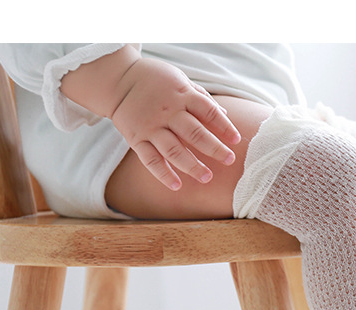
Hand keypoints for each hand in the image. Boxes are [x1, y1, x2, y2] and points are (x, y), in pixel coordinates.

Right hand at [109, 57, 240, 190]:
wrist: (117, 78)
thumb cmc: (156, 80)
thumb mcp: (180, 80)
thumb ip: (201, 98)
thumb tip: (225, 114)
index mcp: (182, 95)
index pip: (208, 111)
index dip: (224, 126)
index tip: (237, 139)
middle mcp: (167, 112)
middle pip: (194, 133)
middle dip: (214, 148)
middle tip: (229, 160)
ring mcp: (151, 126)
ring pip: (174, 150)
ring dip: (192, 166)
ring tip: (207, 177)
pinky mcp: (136, 138)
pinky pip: (150, 159)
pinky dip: (163, 173)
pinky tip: (176, 185)